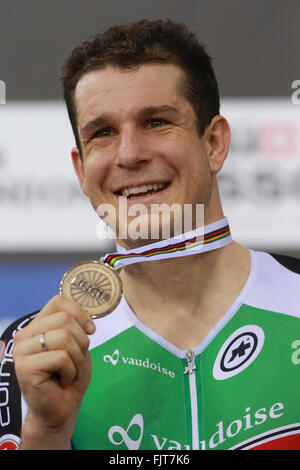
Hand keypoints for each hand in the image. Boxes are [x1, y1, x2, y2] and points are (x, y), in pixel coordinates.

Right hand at [13, 294, 95, 448]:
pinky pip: (61, 357)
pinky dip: (70, 371)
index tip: (90, 330)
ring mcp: (22, 351)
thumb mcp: (76, 345)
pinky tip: (62, 381)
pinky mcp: (25, 368)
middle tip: (76, 359)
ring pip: (64, 337)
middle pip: (64, 319)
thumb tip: (83, 313)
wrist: (61, 410)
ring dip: (76, 358)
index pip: (58, 302)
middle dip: (81, 340)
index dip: (80, 313)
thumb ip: (74, 326)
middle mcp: (25, 336)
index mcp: (36, 326)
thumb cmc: (69, 377)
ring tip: (68, 371)